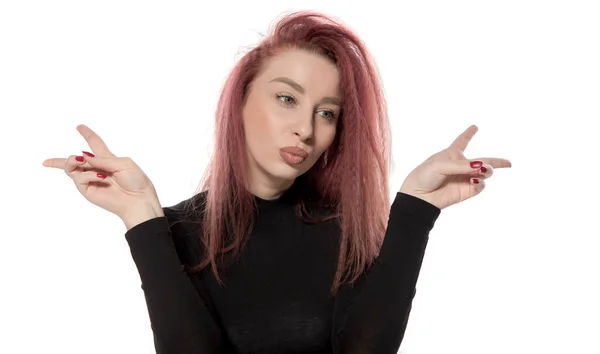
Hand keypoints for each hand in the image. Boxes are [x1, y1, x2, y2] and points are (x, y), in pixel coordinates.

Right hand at [42, 124, 161, 219]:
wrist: (139, 200)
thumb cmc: (136, 181)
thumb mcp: (124, 163)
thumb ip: (103, 159)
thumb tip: (84, 156)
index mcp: (108, 159)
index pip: (95, 144)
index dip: (87, 135)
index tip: (80, 126)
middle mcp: (97, 168)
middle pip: (75, 160)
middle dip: (70, 159)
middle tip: (79, 158)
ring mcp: (91, 180)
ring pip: (71, 168)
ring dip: (74, 162)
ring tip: (82, 161)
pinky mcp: (88, 190)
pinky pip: (79, 179)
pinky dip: (88, 175)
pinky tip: (100, 177)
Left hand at [399, 125, 511, 209]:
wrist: (418, 197)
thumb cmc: (424, 176)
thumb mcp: (440, 165)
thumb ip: (462, 165)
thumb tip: (481, 166)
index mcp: (451, 154)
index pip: (462, 141)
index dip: (468, 134)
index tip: (474, 126)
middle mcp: (460, 166)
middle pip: (483, 161)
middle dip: (496, 162)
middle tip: (508, 163)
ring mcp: (464, 178)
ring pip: (485, 172)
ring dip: (488, 170)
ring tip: (483, 170)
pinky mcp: (465, 191)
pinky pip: (480, 186)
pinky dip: (481, 182)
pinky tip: (474, 180)